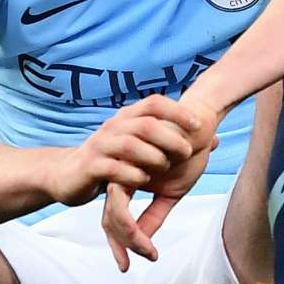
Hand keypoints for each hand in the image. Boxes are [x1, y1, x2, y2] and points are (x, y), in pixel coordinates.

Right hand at [46, 95, 203, 206]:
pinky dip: (133, 175)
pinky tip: (144, 181)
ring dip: (153, 157)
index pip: (154, 103)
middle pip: (146, 123)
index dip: (178, 111)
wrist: (68, 175)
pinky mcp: (91, 166)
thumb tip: (214, 139)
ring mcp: (100, 145)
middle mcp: (113, 126)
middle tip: (187, 153)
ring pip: (130, 144)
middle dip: (170, 137)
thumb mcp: (143, 148)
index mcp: (127, 117)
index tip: (199, 125)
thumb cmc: (112, 161)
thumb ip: (175, 143)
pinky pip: (114, 168)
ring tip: (165, 168)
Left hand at [102, 94, 220, 270]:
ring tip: (147, 253)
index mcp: (129, 180)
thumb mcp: (172, 192)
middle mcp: (121, 175)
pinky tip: (149, 244)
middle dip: (116, 245)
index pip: (115, 216)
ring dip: (129, 240)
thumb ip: (155, 214)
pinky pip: (124, 206)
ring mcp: (122, 171)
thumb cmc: (187, 153)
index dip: (118, 242)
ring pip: (113, 215)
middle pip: (107, 218)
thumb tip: (143, 240)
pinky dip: (135, 230)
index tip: (125, 264)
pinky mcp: (129, 169)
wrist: (199, 124)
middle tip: (125, 266)